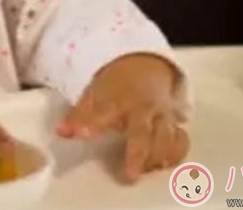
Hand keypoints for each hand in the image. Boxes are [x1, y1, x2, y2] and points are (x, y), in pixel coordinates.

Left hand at [55, 53, 188, 181]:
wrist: (143, 67)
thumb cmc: (115, 86)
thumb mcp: (94, 92)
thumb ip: (79, 113)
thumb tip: (62, 132)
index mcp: (119, 97)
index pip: (103, 110)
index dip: (91, 122)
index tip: (78, 134)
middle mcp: (143, 107)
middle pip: (143, 132)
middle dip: (138, 154)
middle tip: (130, 175)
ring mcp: (161, 116)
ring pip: (166, 139)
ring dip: (155, 158)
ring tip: (141, 172)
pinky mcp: (173, 124)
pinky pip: (180, 141)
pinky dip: (175, 154)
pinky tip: (163, 165)